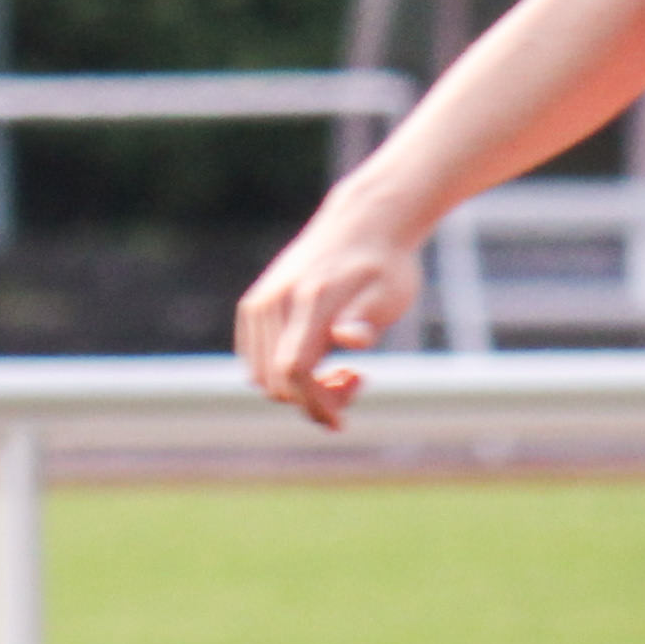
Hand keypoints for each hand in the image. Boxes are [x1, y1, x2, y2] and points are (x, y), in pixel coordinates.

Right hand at [233, 187, 423, 427]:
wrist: (365, 222)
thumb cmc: (385, 265)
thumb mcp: (390, 293)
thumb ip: (366, 319)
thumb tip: (349, 339)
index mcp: (309, 300)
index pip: (293, 370)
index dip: (314, 404)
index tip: (341, 421)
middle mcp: (274, 301)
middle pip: (274, 380)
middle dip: (311, 400)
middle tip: (355, 382)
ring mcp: (259, 303)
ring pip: (260, 376)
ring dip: (297, 390)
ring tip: (342, 372)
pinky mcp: (254, 306)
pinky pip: (255, 361)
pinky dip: (282, 374)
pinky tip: (319, 361)